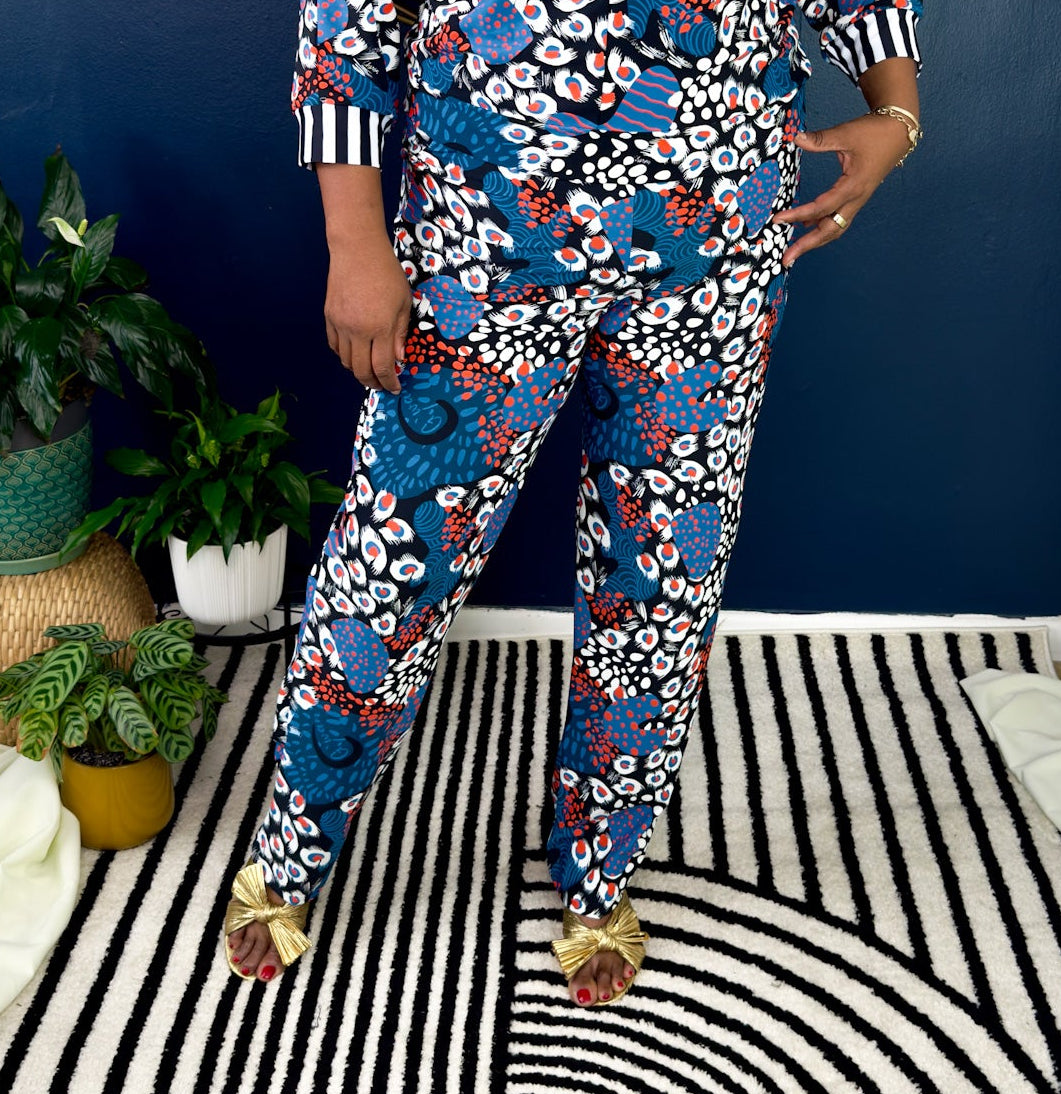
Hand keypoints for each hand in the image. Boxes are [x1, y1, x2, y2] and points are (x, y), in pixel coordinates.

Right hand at [324, 232, 411, 394]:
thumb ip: (400, 333)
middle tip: (381, 385)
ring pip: (346, 361)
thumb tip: (399, 358)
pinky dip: (345, 355)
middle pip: (361, 370)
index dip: (389, 382)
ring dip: (358, 370)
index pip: (383, 367)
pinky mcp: (329, 317)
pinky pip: (335, 346)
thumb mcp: (404, 303)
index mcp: (380, 327)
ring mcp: (341, 324)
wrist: (357, 249)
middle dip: (373, 382)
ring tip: (369, 370)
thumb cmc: (385, 272)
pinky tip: (355, 353)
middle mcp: (358, 330)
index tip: (395, 387)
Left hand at [772, 113, 912, 267]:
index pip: (821, 207)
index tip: (777, 220)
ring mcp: (857, 201)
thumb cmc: (874, 132)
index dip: (798, 215)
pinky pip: (838, 220)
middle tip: (786, 259)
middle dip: (807, 245)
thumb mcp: (846, 133)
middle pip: (830, 230)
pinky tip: (806, 227)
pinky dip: (821, 228)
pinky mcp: (856, 199)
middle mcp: (856, 199)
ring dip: (814, 241)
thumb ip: (821, 139)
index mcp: (853, 185)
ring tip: (794, 250)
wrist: (898, 132)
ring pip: (835, 228)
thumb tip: (797, 138)